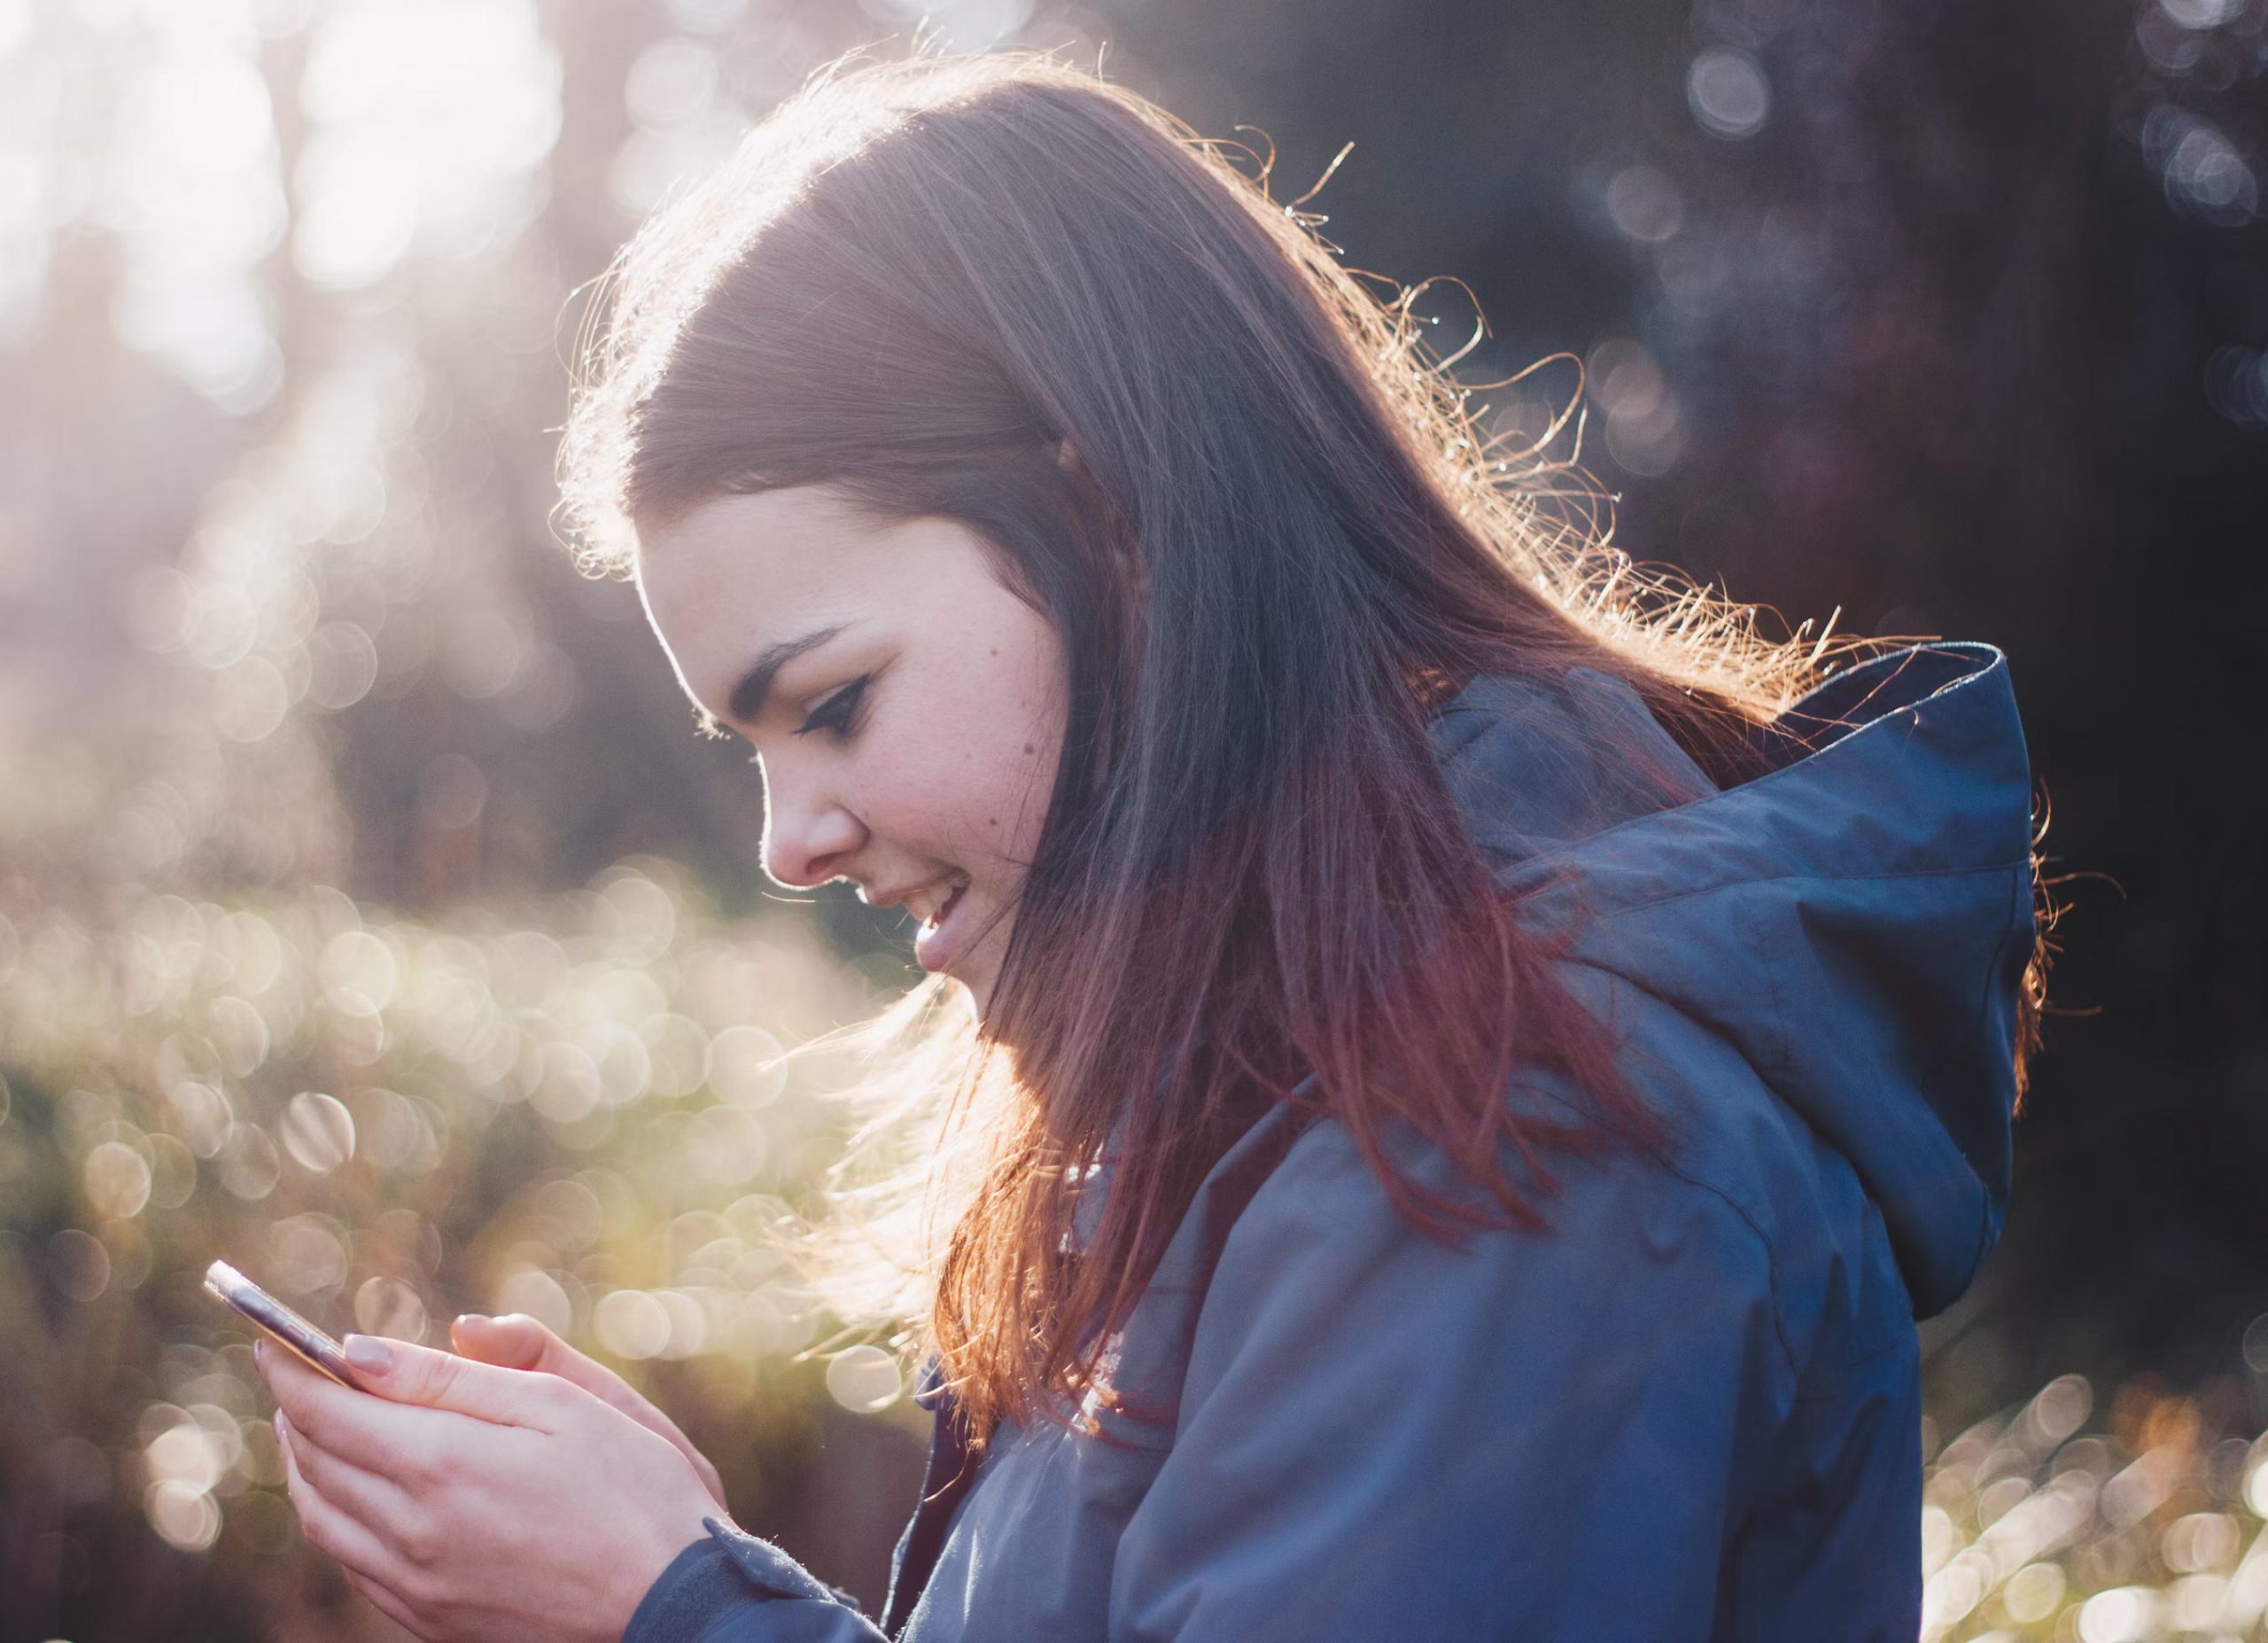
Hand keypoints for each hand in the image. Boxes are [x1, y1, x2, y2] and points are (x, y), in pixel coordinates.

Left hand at [257, 1333, 718, 1642]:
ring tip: (314, 1425)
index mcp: (442, 1464)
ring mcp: (415, 1585)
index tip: (271, 1336)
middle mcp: (411, 1531)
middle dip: (296, 1408)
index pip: (326, 1409)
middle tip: (295, 1371)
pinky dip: (333, 1517)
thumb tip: (362, 1351)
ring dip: (305, 1464)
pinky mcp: (430, 1622)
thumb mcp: (562, 1405)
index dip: (290, 1368)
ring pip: (321, 1518)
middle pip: (313, 1461)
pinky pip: (352, 1563)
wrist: (674, 1604)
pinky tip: (355, 1495)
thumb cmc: (636, 1489)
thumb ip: (460, 1375)